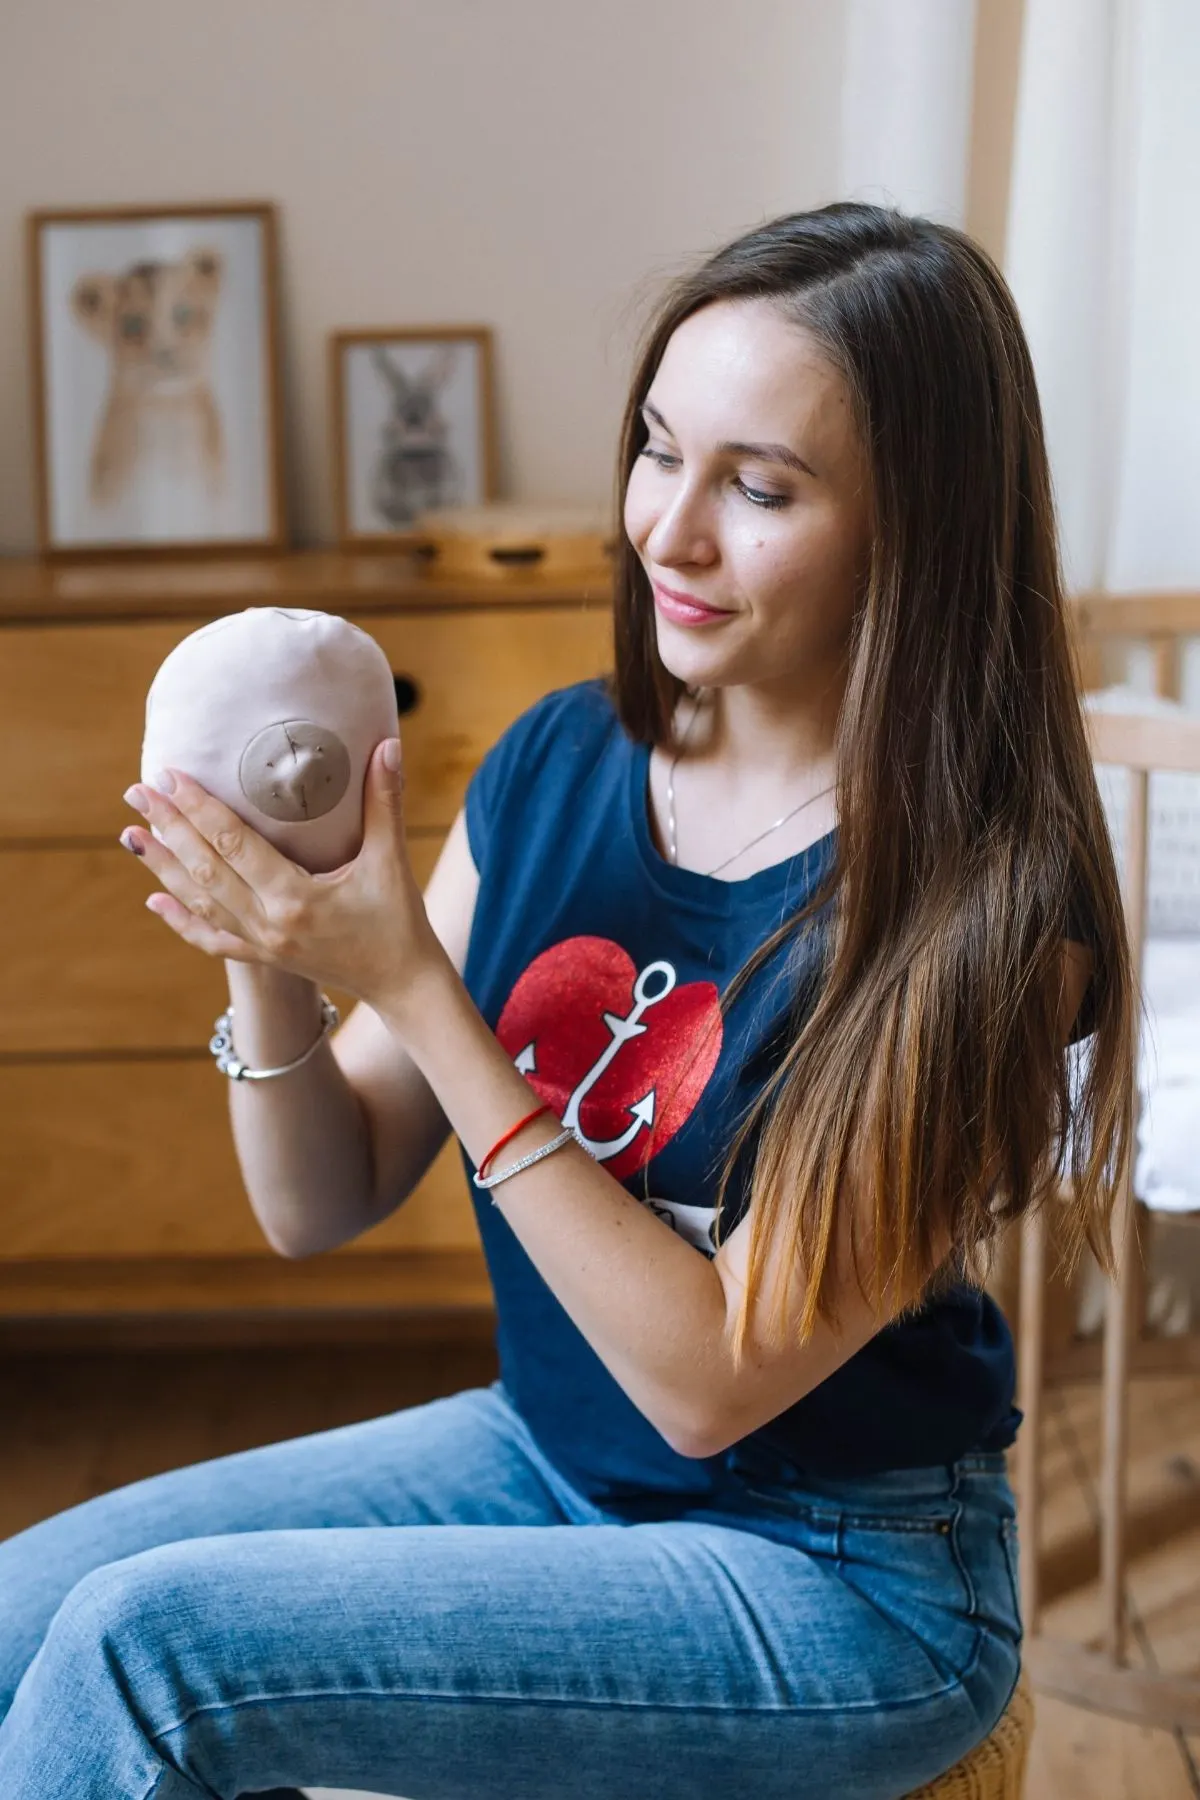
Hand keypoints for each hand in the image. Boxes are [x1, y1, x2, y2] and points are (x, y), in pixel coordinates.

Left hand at [119, 736, 444, 1008]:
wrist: (403, 983)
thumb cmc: (400, 920)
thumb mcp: (392, 860)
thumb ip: (385, 801)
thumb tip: (388, 744)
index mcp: (296, 897)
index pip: (233, 844)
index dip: (199, 808)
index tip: (170, 776)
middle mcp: (269, 923)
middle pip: (205, 870)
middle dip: (168, 828)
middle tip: (136, 792)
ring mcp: (262, 944)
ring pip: (199, 903)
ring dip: (163, 868)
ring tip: (131, 835)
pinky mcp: (264, 957)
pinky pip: (212, 939)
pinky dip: (181, 920)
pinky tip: (155, 899)